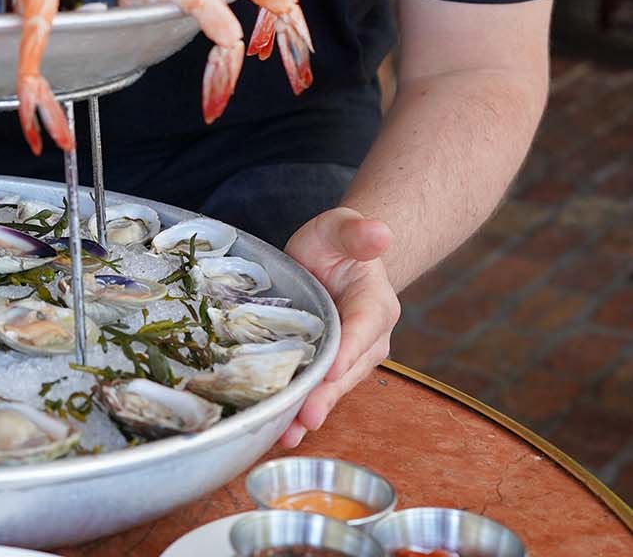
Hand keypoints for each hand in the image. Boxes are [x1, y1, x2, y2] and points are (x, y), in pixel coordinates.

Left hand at [280, 206, 397, 448]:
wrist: (333, 259)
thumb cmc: (337, 243)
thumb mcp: (341, 227)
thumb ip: (356, 231)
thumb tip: (381, 231)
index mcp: (375, 306)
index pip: (363, 330)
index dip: (349, 351)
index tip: (332, 368)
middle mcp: (368, 339)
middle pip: (348, 370)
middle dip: (327, 394)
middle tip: (307, 417)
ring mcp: (349, 357)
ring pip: (332, 387)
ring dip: (311, 411)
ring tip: (287, 434)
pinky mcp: (328, 366)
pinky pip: (318, 390)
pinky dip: (301, 411)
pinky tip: (281, 432)